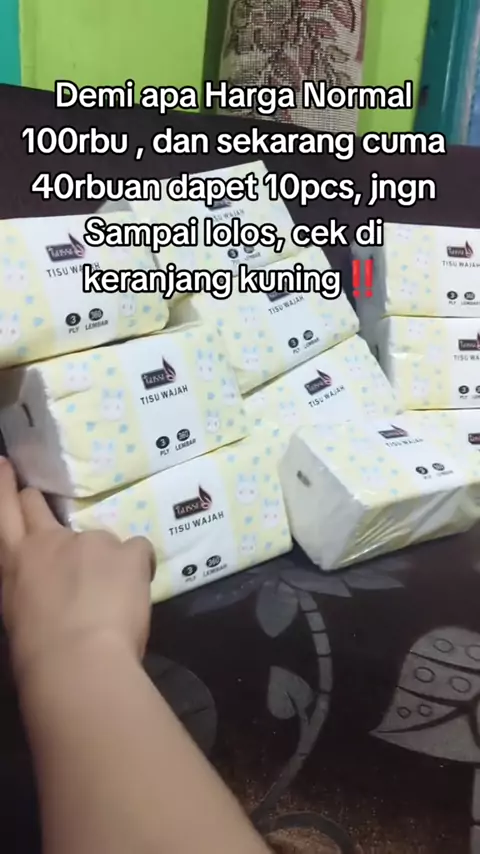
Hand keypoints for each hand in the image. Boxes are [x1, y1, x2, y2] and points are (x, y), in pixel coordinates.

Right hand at [0, 458, 155, 689]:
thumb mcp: (18, 614)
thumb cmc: (38, 655)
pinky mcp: (127, 550)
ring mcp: (89, 540)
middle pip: (36, 504)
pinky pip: (138, 551)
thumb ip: (32, 590)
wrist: (77, 663)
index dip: (4, 484)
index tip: (5, 463)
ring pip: (98, 538)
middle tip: (41, 504)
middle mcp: (48, 541)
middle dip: (38, 500)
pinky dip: (138, 567)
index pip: (4, 512)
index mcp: (15, 563)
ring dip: (102, 557)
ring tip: (110, 594)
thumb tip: (45, 592)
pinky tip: (135, 591)